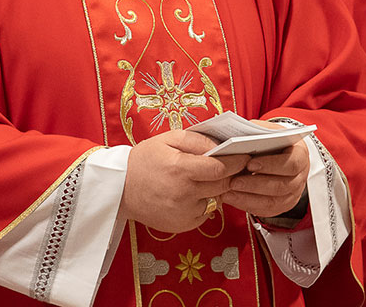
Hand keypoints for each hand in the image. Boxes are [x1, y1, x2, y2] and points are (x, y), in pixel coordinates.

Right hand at [122, 130, 249, 233]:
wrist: (120, 189)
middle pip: (223, 185)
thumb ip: (197, 140)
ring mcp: (184, 212)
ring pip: (216, 200)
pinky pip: (205, 213)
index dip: (236, 162)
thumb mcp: (167, 139)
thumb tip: (221, 146)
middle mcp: (184, 193)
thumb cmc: (144, 160)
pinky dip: (205, 202)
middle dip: (231, 174)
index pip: (221, 168)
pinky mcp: (183, 225)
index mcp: (180, 169)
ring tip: (207, 178)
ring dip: (218, 189)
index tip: (245, 155)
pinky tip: (192, 193)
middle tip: (234, 165)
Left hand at [224, 140, 308, 217]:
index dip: (271, 165)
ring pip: (274, 202)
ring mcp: (294, 193)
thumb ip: (257, 133)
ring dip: (249, 198)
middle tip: (234, 182)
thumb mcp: (265, 130)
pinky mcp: (283, 204)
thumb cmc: (268, 138)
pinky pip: (267, 210)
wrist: (276, 149)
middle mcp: (301, 175)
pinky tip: (233, 198)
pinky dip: (248, 205)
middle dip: (255, 184)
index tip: (250, 164)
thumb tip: (239, 138)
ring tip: (229, 192)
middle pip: (282, 185)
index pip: (291, 163)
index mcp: (300, 154)